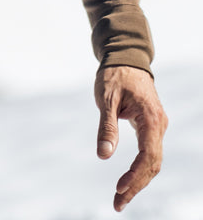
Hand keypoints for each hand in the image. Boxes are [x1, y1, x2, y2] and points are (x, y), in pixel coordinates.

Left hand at [94, 65, 166, 211]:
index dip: (135, 175)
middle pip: (152, 164)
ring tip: (120, 197)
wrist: (125, 57)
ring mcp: (157, 126)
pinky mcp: (152, 126)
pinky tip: (129, 180)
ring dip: (138, 180)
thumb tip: (104, 155)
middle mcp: (159, 125)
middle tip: (117, 204)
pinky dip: (140, 169)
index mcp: (150, 118)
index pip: (148, 156)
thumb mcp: (106, 98)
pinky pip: (150, 153)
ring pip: (153, 161)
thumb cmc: (114, 75)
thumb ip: (106, 126)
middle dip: (136, 185)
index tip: (119, 188)